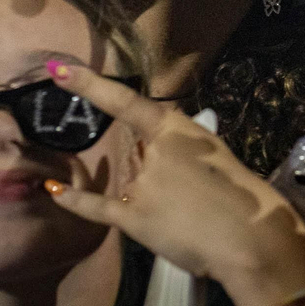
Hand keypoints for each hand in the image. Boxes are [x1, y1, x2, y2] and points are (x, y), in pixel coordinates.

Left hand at [43, 65, 304, 305]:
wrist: (250, 236)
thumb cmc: (238, 191)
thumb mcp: (211, 151)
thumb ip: (177, 146)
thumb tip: (151, 148)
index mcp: (174, 128)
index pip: (124, 101)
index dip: (89, 84)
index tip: (58, 69)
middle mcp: (151, 152)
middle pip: (136, 153)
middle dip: (159, 172)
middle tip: (193, 193)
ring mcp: (140, 185)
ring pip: (131, 182)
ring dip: (153, 196)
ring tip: (188, 213)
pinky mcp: (133, 218)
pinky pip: (97, 207)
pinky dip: (74, 199)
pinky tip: (55, 189)